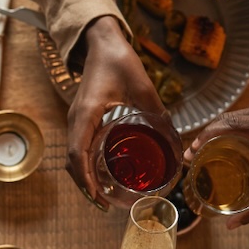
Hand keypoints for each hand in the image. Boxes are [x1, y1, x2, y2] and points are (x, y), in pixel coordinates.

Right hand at [67, 17, 164, 208]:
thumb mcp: (144, 87)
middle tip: (105, 205)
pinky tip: (101, 174)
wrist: (102, 43)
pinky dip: (84, 165)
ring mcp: (76, 120)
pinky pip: (78, 147)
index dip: (86, 178)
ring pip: (73, 156)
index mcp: (87, 113)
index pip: (78, 152)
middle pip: (72, 161)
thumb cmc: (119, 61)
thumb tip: (176, 144)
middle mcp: (76, 119)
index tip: (98, 196)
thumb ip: (158, 115)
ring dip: (84, 178)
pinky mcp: (81, 119)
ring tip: (102, 196)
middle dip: (85, 186)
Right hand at [184, 92, 248, 227]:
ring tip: (209, 149)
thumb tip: (232, 227)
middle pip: (229, 119)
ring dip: (222, 130)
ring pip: (238, 114)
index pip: (230, 126)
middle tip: (195, 154)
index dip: (206, 137)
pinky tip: (229, 141)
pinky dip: (237, 125)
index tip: (192, 153)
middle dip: (208, 135)